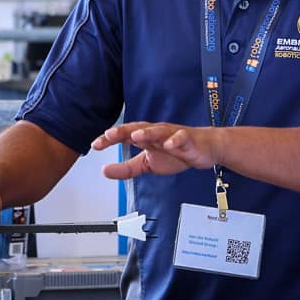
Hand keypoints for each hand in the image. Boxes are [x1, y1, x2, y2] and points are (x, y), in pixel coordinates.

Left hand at [94, 121, 219, 179]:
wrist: (204, 150)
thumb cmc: (176, 153)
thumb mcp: (147, 164)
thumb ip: (126, 169)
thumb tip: (105, 171)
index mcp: (145, 138)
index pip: (124, 136)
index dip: (109, 140)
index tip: (95, 145)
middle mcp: (156, 133)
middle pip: (137, 129)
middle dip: (123, 131)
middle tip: (109, 135)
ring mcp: (172, 135)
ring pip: (158, 131)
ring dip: (147, 133)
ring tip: (136, 137)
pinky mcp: (187, 140)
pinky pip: (181, 138)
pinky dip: (175, 140)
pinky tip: (169, 144)